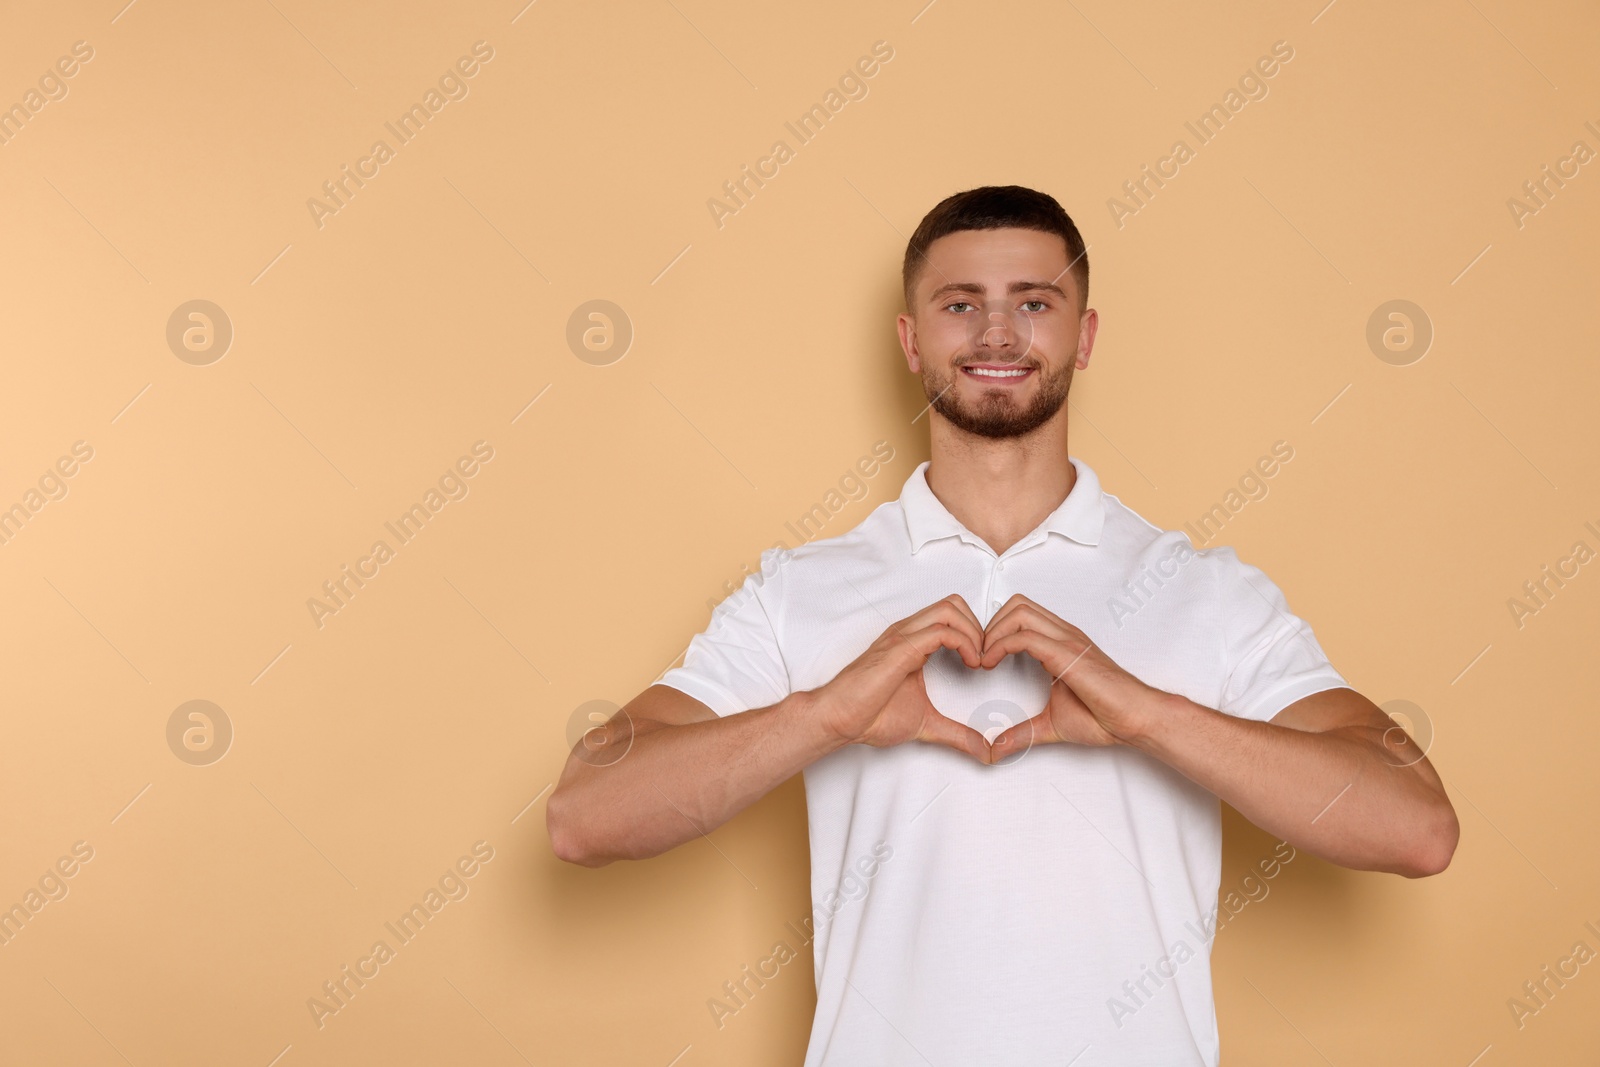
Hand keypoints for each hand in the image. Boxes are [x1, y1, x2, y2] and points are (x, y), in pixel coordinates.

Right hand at [814, 594, 993, 764]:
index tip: (985, 664)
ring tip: (979, 661)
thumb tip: (984, 752)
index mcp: (913, 642)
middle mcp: (909, 632)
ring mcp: (903, 637)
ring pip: (950, 609)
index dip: (976, 634)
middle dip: (979, 627)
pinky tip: (969, 665)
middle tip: (986, 658)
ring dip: (974, 632)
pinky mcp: (901, 647)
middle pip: (954, 603)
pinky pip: (941, 630)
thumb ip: (958, 734)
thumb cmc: (869, 715)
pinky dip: (964, 643)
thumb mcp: (927, 724)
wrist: (838, 719)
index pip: (952, 615)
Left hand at [979, 594, 1164, 753]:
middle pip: (1015, 604)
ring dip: (992, 632)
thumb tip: (996, 749)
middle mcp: (1062, 634)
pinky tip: (991, 666)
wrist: (1136, 719)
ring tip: (983, 660)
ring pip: (1018, 611)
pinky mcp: (1068, 654)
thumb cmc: (1105, 716)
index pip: (1019, 614)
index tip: (981, 659)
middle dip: (989, 625)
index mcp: (1059, 643)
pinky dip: (1000, 646)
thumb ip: (1022, 733)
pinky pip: (1026, 636)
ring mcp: (1066, 640)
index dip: (994, 630)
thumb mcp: (1051, 724)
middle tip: (978, 656)